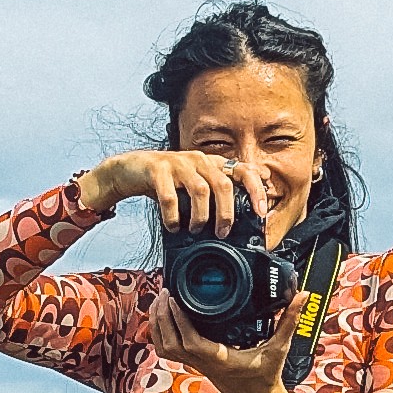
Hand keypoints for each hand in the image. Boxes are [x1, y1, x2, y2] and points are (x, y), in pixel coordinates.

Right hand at [77, 145, 263, 231]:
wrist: (131, 169)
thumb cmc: (167, 182)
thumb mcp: (194, 186)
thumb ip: (213, 198)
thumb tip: (234, 224)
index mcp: (212, 164)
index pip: (243, 170)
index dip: (256, 189)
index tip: (261, 212)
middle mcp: (199, 160)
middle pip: (223, 184)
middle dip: (227, 212)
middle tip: (222, 232)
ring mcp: (178, 163)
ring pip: (200, 190)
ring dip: (201, 215)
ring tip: (195, 229)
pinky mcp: (157, 170)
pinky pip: (169, 196)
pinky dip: (173, 216)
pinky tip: (173, 226)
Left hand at [150, 283, 292, 392]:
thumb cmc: (267, 376)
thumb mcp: (280, 348)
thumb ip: (289, 321)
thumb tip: (302, 295)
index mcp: (220, 358)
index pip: (192, 341)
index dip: (179, 320)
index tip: (175, 298)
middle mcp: (204, 362)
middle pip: (171, 343)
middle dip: (163, 317)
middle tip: (165, 291)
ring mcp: (196, 364)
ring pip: (165, 347)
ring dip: (158, 324)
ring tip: (160, 299)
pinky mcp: (194, 363)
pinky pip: (168, 351)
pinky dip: (159, 334)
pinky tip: (161, 315)